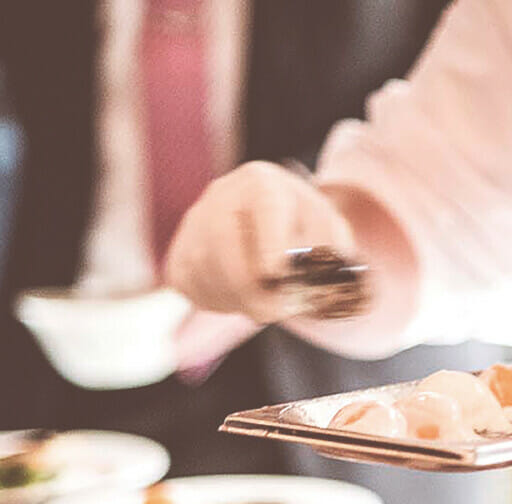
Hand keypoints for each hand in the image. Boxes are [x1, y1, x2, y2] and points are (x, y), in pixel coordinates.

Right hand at [163, 161, 355, 322]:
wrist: (268, 224)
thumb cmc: (303, 228)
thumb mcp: (329, 230)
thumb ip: (333, 250)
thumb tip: (331, 274)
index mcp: (263, 183)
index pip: (265, 206)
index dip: (268, 240)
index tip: (275, 272)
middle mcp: (222, 196)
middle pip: (223, 242)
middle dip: (250, 287)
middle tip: (275, 312)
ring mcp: (194, 224)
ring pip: (206, 270)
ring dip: (238, 299)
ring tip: (264, 303)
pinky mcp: (178, 255)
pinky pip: (192, 287)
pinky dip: (219, 302)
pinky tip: (239, 296)